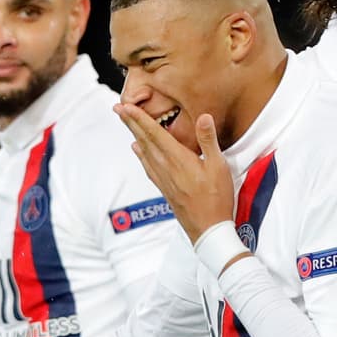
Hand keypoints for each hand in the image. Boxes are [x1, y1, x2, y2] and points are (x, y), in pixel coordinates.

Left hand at [114, 107, 234, 243]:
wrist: (207, 229)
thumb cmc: (217, 198)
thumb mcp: (218, 166)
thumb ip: (208, 141)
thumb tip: (204, 116)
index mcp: (178, 158)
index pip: (154, 133)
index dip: (139, 118)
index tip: (125, 106)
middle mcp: (166, 167)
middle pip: (144, 140)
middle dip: (131, 122)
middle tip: (117, 108)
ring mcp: (163, 178)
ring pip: (144, 152)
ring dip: (134, 135)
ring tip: (126, 123)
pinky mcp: (165, 188)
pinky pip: (148, 166)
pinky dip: (140, 155)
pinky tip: (137, 151)